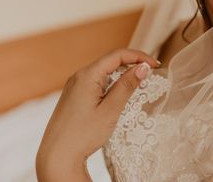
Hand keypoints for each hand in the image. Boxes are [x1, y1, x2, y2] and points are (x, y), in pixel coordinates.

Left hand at [36, 48, 160, 180]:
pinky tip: (120, 95)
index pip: (118, 55)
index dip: (139, 57)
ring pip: (104, 72)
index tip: (156, 65)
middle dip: (132, 64)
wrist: (57, 157)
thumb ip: (127, 86)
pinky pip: (96, 82)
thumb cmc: (83, 135)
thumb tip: (143, 67)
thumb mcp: (110, 110)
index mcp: (87, 75)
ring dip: (123, 75)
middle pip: (110, 61)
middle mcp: (78, 76)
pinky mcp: (74, 96)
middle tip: (151, 74)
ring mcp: (74, 86)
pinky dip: (112, 84)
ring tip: (139, 85)